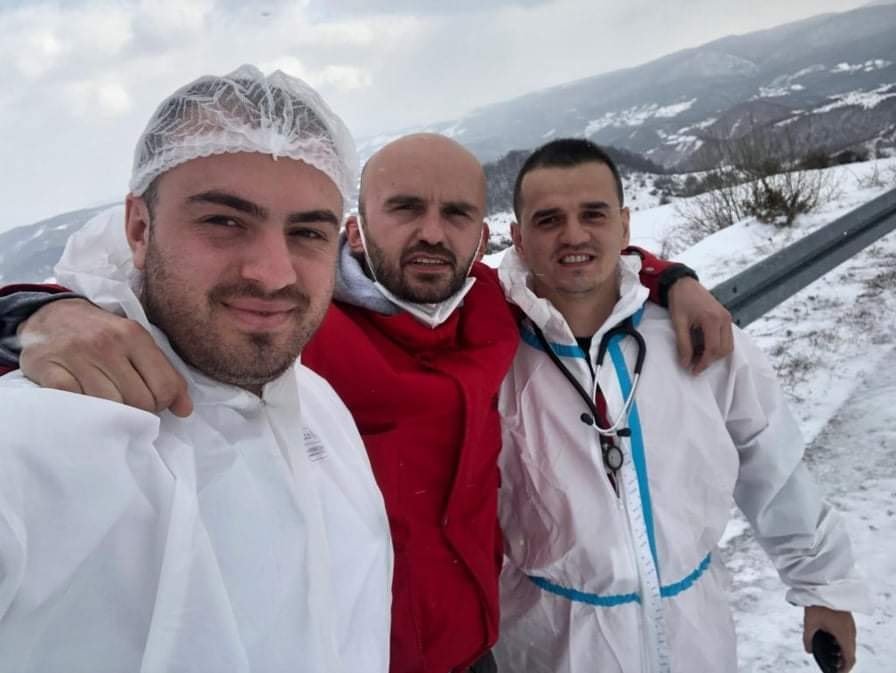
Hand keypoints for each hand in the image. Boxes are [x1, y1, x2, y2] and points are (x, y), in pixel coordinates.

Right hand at [18, 298, 191, 416]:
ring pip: (110, 407)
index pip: (164, 387)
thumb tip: (185, 410)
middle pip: (139, 401)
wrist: (50, 316)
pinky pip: (78, 405)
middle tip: (128, 404)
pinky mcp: (50, 370)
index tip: (153, 403)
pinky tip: (84, 399)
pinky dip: (84, 410)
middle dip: (139, 411)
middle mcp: (107, 344)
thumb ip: (164, 373)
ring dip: (112, 413)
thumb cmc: (101, 334)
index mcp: (134, 335)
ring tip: (106, 402)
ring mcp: (77, 357)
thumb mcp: (136, 343)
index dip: (163, 403)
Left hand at [667, 277, 732, 373]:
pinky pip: (726, 337)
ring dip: (715, 354)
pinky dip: (717, 346)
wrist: (683, 284)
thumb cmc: (679, 301)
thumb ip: (683, 344)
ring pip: (728, 345)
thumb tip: (686, 363)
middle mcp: (724, 318)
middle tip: (694, 365)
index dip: (703, 362)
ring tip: (698, 357)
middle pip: (724, 349)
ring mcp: (727, 317)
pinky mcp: (725, 317)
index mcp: (712, 319)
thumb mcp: (678, 323)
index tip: (692, 370)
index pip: (713, 349)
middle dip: (710, 360)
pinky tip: (702, 347)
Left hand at [803, 606, 855, 671]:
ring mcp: (850, 625)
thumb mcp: (810, 623)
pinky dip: (842, 643)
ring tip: (831, 655)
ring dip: (843, 651)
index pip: (849, 657)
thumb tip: (808, 650)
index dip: (845, 668)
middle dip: (843, 661)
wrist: (825, 585)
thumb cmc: (818, 601)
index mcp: (843, 634)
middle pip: (850, 652)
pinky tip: (830, 641)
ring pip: (849, 643)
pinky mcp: (847, 619)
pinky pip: (847, 635)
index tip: (838, 672)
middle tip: (833, 666)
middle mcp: (850, 631)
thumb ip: (808, 638)